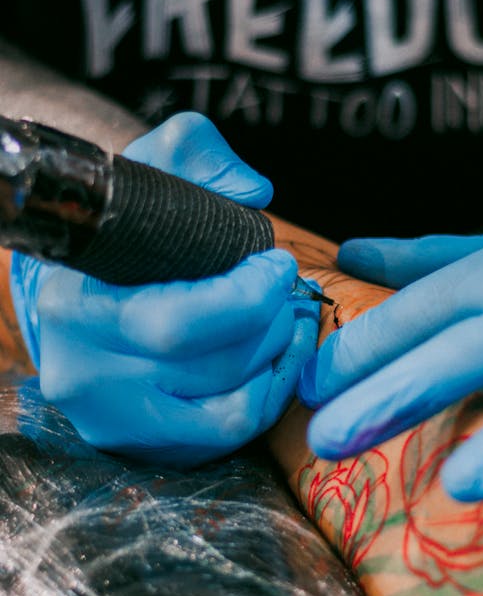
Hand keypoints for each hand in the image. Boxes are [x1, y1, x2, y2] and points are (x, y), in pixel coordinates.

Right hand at [10, 112, 318, 466]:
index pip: (181, 321)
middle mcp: (86, 373)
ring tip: (290, 321)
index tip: (279, 264)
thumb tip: (255, 193)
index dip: (251, 296)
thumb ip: (197, 152)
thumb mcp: (149, 167)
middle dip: (275, 323)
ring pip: (230, 411)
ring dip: (279, 361)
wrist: (77, 285)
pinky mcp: (138, 444)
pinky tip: (272, 359)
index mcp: (80, 305)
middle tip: (291, 291)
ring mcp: (111, 419)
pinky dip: (264, 397)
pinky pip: (225, 437)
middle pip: (219, 365)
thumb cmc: (123, 227)